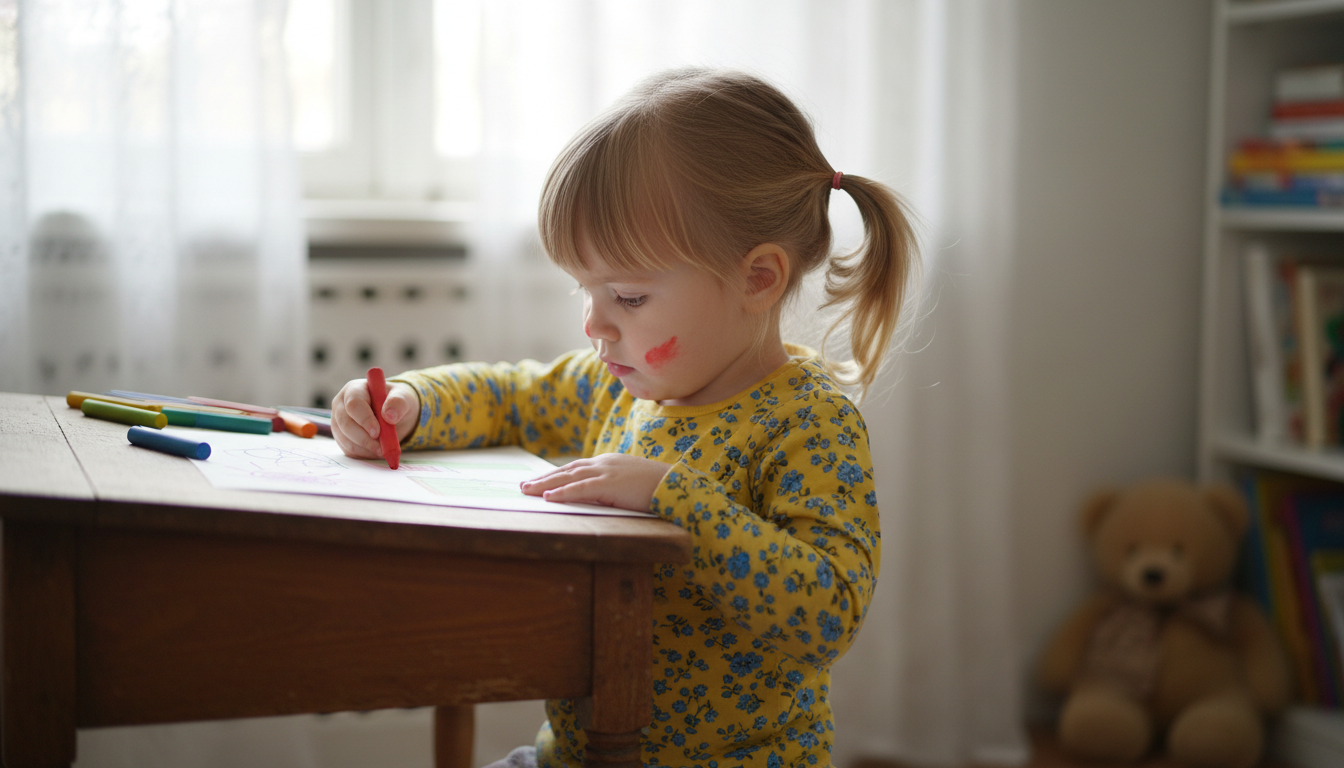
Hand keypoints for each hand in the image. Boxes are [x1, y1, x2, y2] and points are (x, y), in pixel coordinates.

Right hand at [331, 378, 419, 458]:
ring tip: (383, 448)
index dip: (365, 419)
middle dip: (364, 438)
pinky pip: (349, 450)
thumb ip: (398, 402)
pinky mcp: (341, 438)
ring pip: (346, 439)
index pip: (354, 404)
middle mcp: (341, 405)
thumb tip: (389, 416)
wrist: (393, 415)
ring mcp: (338, 422)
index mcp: (354, 389)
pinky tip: (376, 450)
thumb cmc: (396, 403)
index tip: (377, 432)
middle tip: (381, 447)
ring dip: (366, 448)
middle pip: (345, 423)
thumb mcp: (403, 398)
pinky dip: (364, 454)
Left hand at [520, 454, 670, 512]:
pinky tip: (548, 497)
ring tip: (528, 491)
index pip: (576, 468)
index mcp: (609, 463)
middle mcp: (604, 463)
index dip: (556, 475)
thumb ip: (612, 489)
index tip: (540, 481)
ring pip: (568, 477)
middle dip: (544, 478)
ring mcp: (606, 472)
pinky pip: (581, 489)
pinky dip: (563, 493)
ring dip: (545, 484)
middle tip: (524, 486)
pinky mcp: (610, 484)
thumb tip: (596, 500)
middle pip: (567, 470)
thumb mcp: (630, 487)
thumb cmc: (658, 489)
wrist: (677, 485)